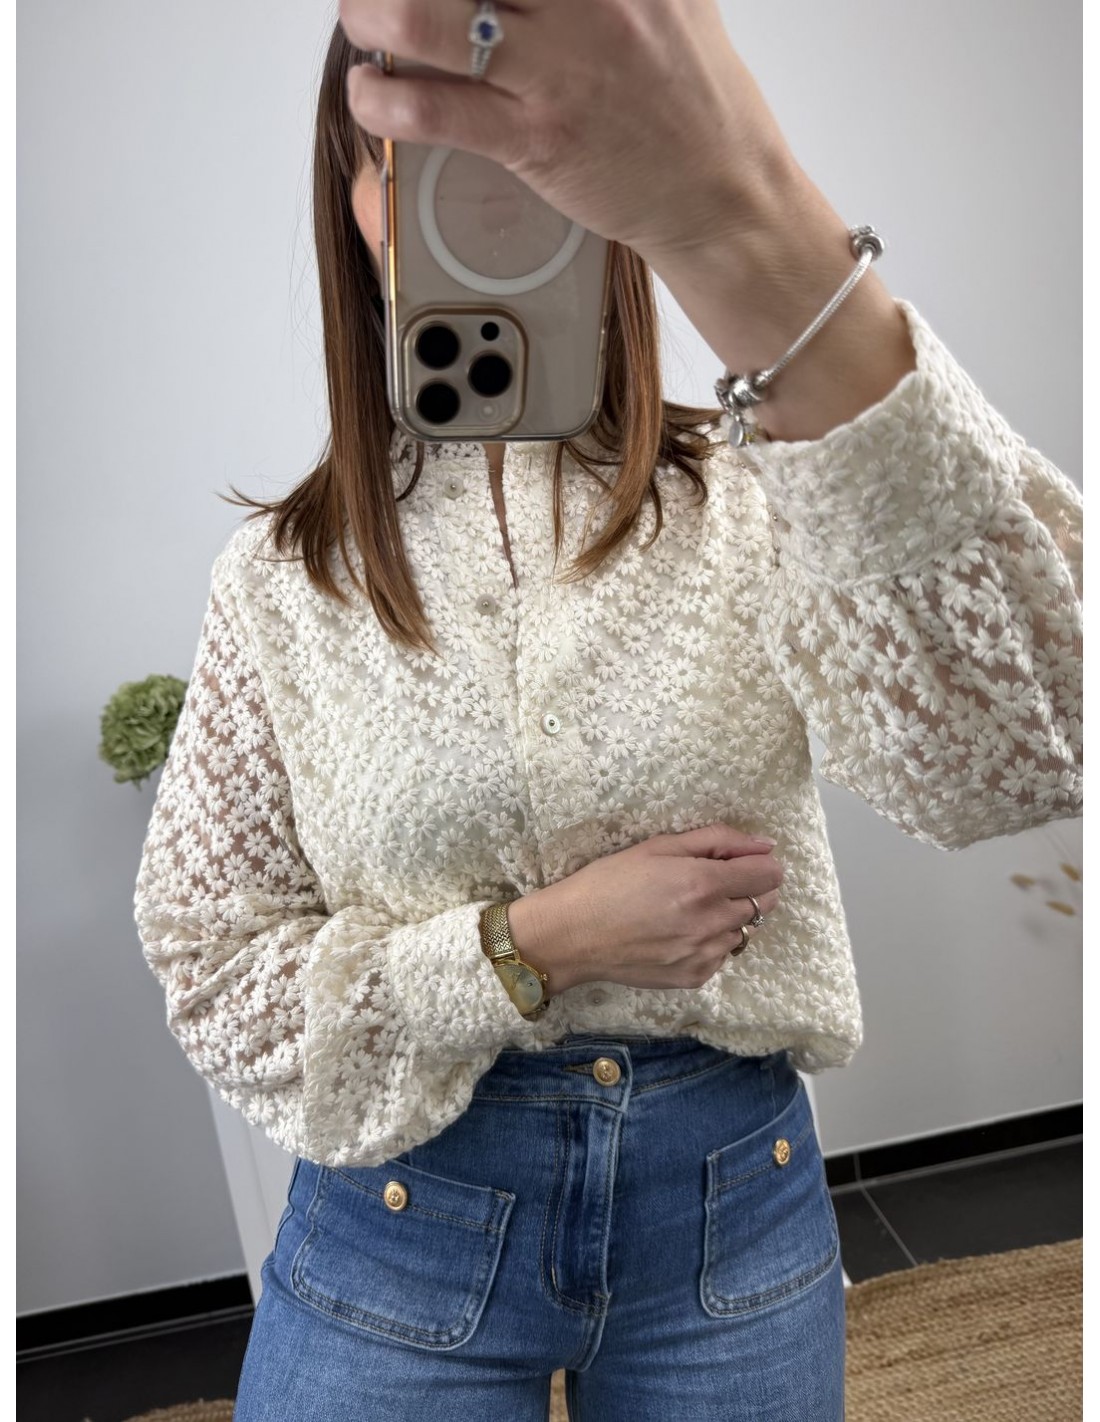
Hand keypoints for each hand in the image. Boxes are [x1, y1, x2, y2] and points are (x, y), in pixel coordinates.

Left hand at [338, 0, 800, 266]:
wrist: (724, 192)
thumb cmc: (692, 97)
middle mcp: (587, 1)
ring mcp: (557, 68)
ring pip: (422, 19)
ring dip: (370, 14)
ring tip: (362, 19)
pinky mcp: (537, 139)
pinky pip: (434, 111)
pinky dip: (383, 102)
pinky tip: (372, 96)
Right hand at [509, 822, 782, 992]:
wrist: (572, 936)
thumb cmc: (608, 882)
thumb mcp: (658, 847)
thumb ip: (716, 840)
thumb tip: (764, 845)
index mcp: (704, 884)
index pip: (769, 875)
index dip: (759, 863)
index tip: (741, 861)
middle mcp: (712, 922)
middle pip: (765, 903)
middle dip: (749, 888)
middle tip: (712, 882)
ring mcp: (705, 955)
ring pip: (744, 931)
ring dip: (729, 917)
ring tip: (688, 909)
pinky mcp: (695, 978)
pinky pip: (721, 955)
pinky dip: (710, 942)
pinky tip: (677, 933)